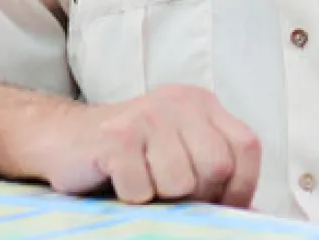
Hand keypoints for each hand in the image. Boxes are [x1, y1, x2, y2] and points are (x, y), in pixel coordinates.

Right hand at [29, 84, 260, 207]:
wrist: (63, 139)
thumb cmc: (129, 155)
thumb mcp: (179, 153)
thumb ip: (215, 175)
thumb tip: (255, 216)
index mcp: (200, 104)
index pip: (246, 147)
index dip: (241, 186)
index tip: (218, 203)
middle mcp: (178, 102)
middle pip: (216, 167)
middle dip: (196, 195)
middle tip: (167, 190)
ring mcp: (146, 116)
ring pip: (180, 183)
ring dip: (159, 197)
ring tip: (140, 179)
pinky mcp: (117, 137)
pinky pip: (142, 192)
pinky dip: (130, 199)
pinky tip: (118, 179)